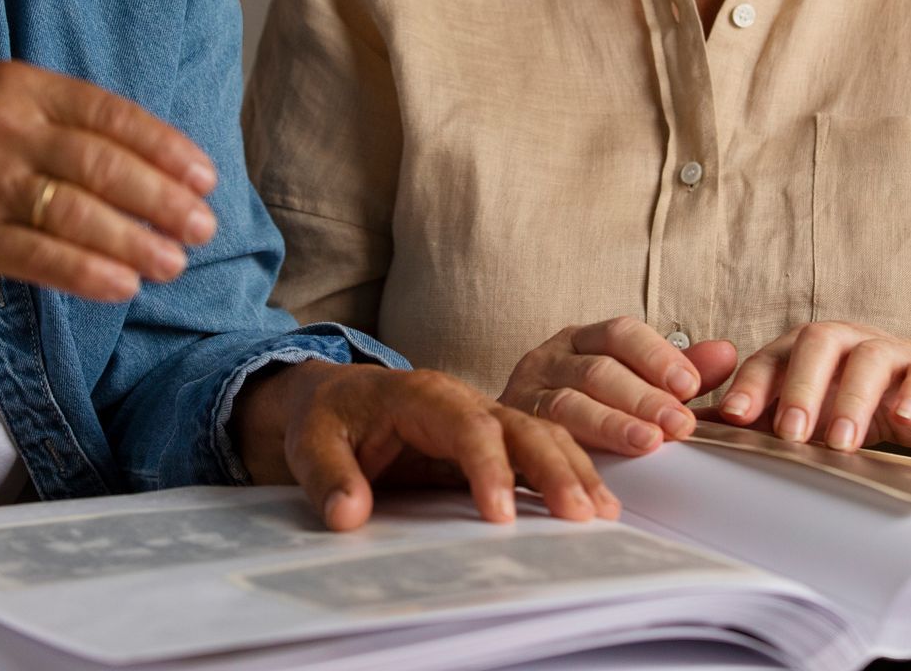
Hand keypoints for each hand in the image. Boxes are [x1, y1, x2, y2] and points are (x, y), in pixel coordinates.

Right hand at [0, 59, 217, 300]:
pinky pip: (39, 253)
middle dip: (163, 199)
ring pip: (78, 212)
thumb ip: (58, 125)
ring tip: (172, 263)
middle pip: (104, 164)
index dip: (165, 148)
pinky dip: (87, 272)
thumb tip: (151, 162)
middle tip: (203, 228)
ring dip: (135, 241)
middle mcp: (3, 125)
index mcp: (20, 86)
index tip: (205, 179)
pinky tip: (122, 286)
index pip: (111, 114)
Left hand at [236, 362, 620, 530]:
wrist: (330, 398)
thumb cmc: (324, 418)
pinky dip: (568, 474)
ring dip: (572, 471)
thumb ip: (327, 477)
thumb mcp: (309, 442)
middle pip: (519, 427)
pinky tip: (594, 504)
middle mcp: (462, 400)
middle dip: (552, 468)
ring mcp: (482, 418)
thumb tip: (348, 514)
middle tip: (579, 514)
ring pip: (540, 435)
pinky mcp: (491, 441)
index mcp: (421, 393)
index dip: (487, 468)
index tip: (499, 516)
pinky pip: (537, 451)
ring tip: (601, 513)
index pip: (466, 426)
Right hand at [499, 317, 738, 455]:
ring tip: (647, 445)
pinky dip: (569, 458)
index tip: (689, 385)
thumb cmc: (572, 407)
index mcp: (579, 341)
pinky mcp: (505, 431)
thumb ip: (671, 370)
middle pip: (599, 370)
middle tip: (680, 425)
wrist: (488, 433)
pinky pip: (538, 440)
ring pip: (569, 404)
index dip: (655, 355)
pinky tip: (597, 476)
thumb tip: (726, 354)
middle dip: (644, 397)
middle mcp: (549, 359)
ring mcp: (524, 393)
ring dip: (612, 425)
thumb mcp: (624, 383)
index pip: (620, 333)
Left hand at [714, 321, 910, 452]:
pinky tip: (905, 417)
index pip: (771, 358)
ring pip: (869, 360)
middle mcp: (843, 342)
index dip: (752, 385)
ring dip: (852, 400)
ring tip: (841, 442)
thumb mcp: (804, 407)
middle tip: (790, 432)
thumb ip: (756, 414)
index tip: (734, 416)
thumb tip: (693, 426)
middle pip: (816, 345)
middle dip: (800, 388)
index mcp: (804, 349)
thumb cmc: (854, 398)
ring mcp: (889, 352)